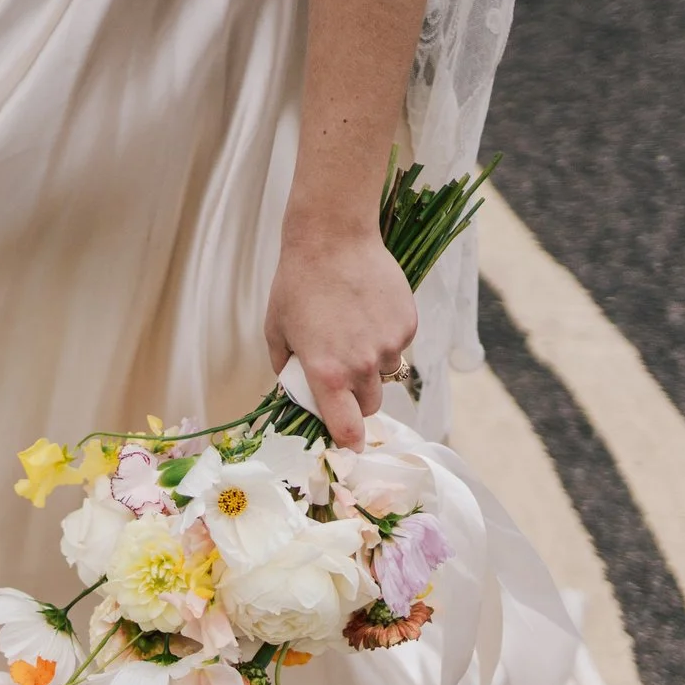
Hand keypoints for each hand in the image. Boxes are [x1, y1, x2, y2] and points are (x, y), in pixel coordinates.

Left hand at [263, 208, 416, 446]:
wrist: (333, 238)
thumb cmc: (296, 284)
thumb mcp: (276, 331)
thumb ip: (287, 369)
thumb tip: (296, 390)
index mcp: (327, 373)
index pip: (347, 427)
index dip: (347, 441)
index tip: (346, 445)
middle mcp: (363, 365)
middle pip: (370, 405)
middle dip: (356, 399)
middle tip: (340, 374)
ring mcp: (390, 345)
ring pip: (385, 374)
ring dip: (371, 366)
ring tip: (351, 331)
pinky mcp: (408, 324)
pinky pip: (398, 346)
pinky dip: (385, 339)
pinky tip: (367, 312)